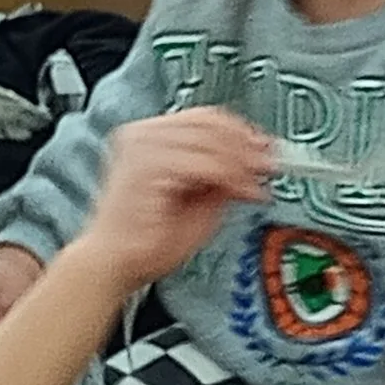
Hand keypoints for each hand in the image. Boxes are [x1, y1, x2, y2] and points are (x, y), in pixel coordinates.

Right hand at [66, 110, 271, 299]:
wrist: (113, 266)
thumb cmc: (144, 242)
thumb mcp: (197, 203)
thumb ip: (221, 179)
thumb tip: (252, 165)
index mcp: (148, 137)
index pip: (203, 117)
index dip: (240, 130)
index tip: (265, 148)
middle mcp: (142, 135)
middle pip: (209, 123)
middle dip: (247, 145)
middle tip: (271, 165)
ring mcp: (142, 148)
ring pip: (210, 141)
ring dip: (242, 163)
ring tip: (258, 184)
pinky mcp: (147, 167)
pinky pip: (204, 164)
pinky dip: (231, 177)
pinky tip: (244, 192)